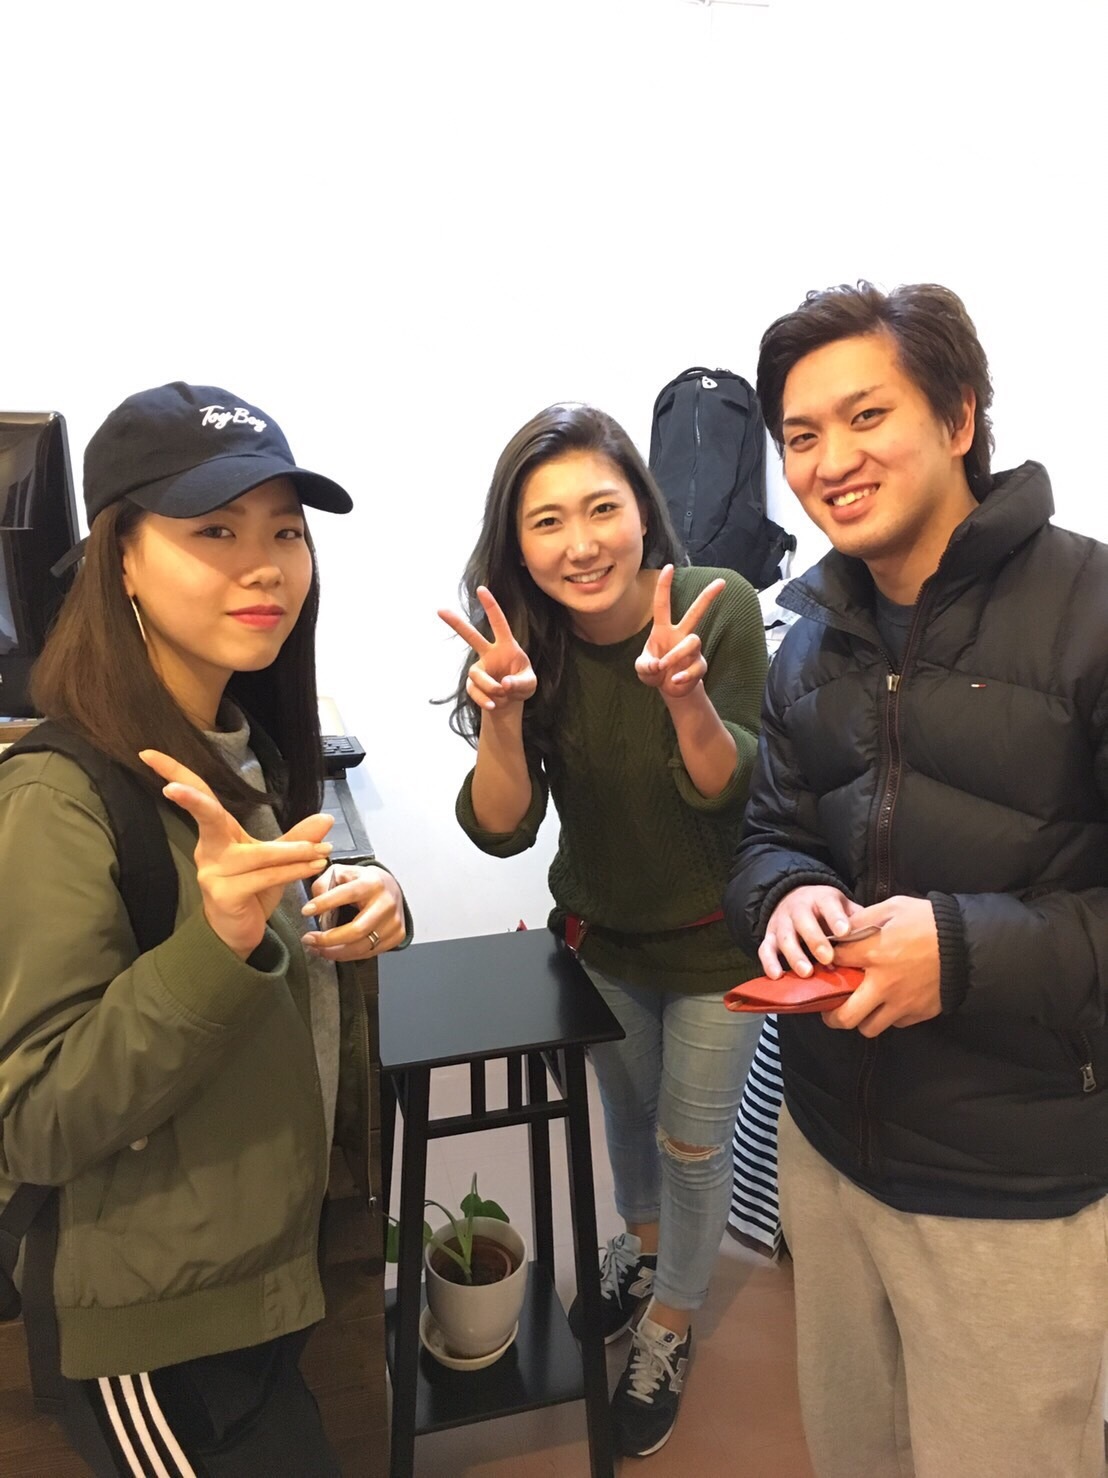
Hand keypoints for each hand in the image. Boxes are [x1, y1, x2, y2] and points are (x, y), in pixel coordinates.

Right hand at [140, 749, 333, 959]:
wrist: (239, 933)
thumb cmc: (252, 891)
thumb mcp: (275, 861)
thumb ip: (298, 839)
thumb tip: (326, 819)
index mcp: (218, 834)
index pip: (198, 795)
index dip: (174, 773)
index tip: (147, 753)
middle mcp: (209, 849)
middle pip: (205, 816)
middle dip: (191, 799)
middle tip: (171, 788)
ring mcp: (213, 873)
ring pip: (256, 854)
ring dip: (293, 852)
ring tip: (323, 851)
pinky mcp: (224, 895)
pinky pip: (263, 877)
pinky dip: (292, 871)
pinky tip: (313, 866)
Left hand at [301, 864, 406, 960]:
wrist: (391, 888)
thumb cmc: (364, 881)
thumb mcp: (343, 872)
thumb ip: (325, 882)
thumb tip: (314, 902)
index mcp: (372, 883)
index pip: (347, 893)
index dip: (325, 903)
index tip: (306, 911)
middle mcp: (386, 903)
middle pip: (357, 929)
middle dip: (328, 939)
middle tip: (308, 939)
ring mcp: (394, 922)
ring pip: (362, 946)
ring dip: (335, 952)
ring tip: (317, 949)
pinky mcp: (397, 935)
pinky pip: (369, 953)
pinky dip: (348, 955)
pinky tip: (335, 951)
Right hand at [438, 586, 536, 711]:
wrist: (510, 702)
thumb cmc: (522, 685)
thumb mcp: (530, 685)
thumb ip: (521, 682)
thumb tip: (503, 683)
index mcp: (506, 646)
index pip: (499, 623)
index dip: (491, 606)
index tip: (481, 589)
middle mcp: (490, 653)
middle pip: (471, 636)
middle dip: (456, 624)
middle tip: (440, 610)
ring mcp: (480, 669)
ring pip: (477, 674)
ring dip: (490, 687)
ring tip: (502, 694)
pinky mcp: (472, 684)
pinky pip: (475, 691)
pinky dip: (485, 699)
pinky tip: (493, 705)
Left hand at [634, 565, 725, 701]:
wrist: (668, 689)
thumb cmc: (653, 671)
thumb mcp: (642, 668)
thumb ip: (645, 665)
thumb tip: (659, 664)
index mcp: (663, 630)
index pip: (663, 604)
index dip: (664, 586)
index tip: (669, 566)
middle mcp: (680, 635)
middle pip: (695, 613)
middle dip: (707, 597)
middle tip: (721, 582)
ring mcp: (692, 650)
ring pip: (692, 642)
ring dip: (676, 655)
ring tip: (663, 668)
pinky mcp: (699, 666)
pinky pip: (696, 666)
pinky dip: (684, 675)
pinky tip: (675, 681)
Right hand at [759, 884, 862, 977]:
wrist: (794, 897)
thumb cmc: (826, 909)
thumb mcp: (843, 906)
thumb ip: (857, 920)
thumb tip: (878, 939)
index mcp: (821, 899)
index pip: (828, 905)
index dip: (835, 918)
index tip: (844, 932)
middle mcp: (798, 909)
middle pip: (804, 922)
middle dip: (815, 940)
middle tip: (827, 957)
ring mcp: (781, 923)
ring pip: (785, 938)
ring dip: (795, 956)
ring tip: (807, 972)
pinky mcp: (769, 937)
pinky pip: (765, 950)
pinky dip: (769, 963)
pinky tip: (777, 976)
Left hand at [822, 896, 940, 1036]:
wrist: (966, 943)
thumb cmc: (928, 921)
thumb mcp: (893, 908)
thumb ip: (863, 919)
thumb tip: (841, 929)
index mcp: (873, 954)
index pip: (834, 962)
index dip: (826, 961)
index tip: (828, 961)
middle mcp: (883, 984)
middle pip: (845, 1016)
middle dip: (831, 1015)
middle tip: (830, 1007)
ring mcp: (902, 1003)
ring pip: (869, 1028)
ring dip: (861, 1020)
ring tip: (860, 1008)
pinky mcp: (919, 1012)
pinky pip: (895, 1024)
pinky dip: (888, 1017)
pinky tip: (888, 1003)